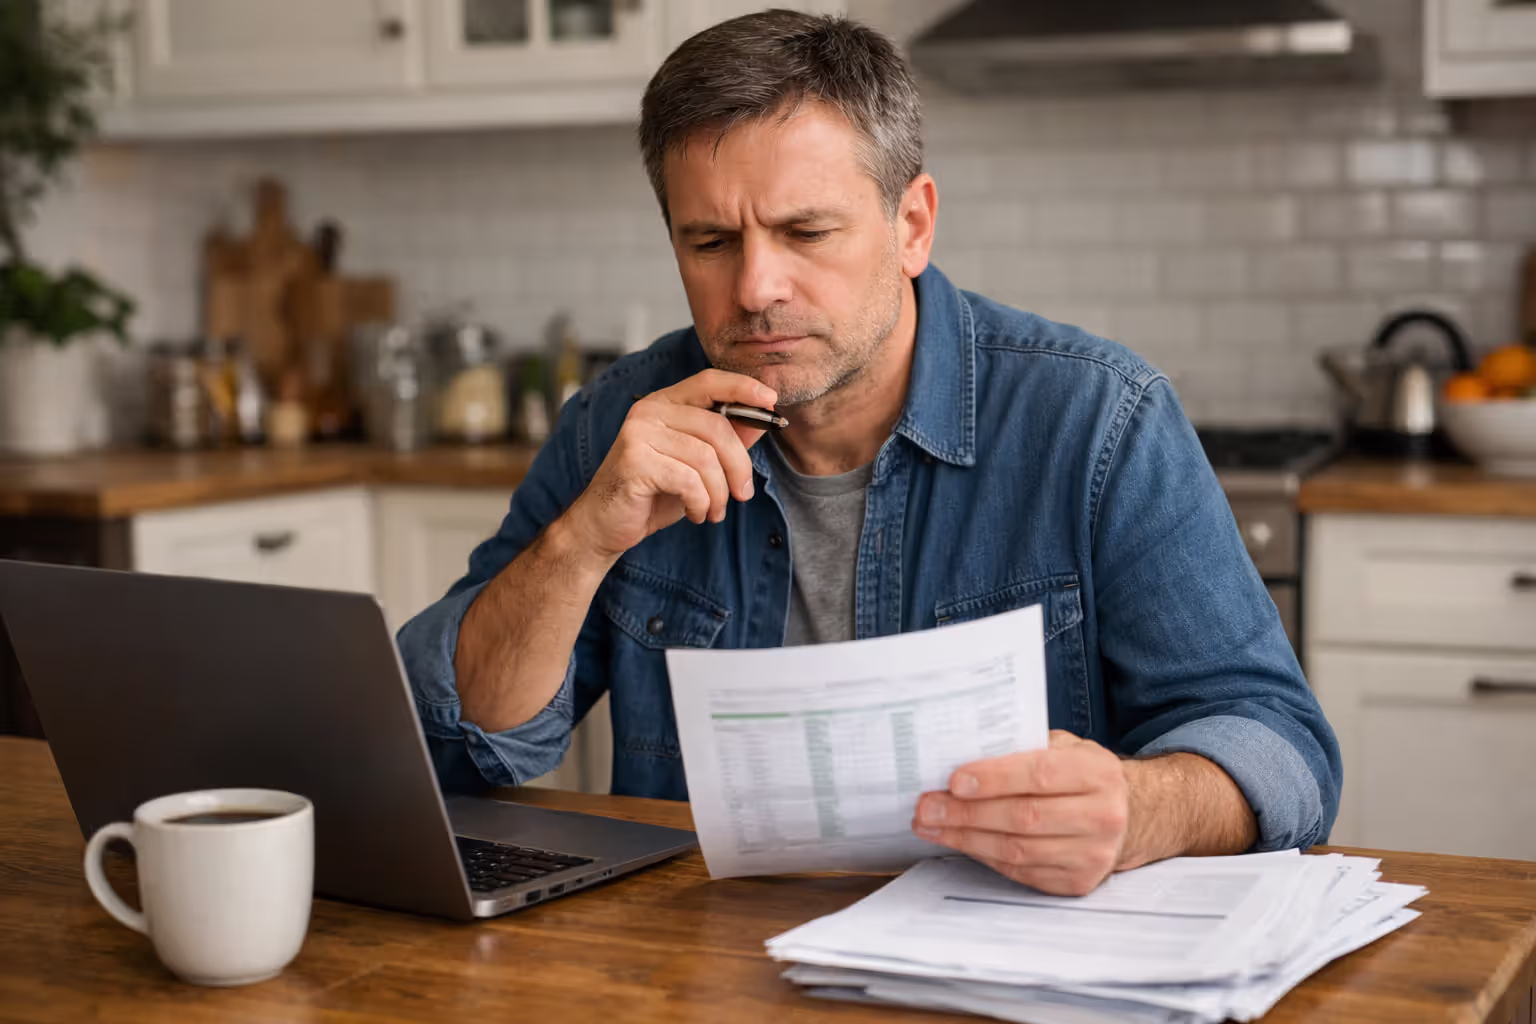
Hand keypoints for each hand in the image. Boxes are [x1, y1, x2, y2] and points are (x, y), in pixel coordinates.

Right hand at [562, 369, 777, 561]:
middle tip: (743, 494)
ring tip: (712, 511)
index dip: (743, 387)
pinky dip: (700, 503)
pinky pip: (689, 480)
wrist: (605, 525)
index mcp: (664, 404)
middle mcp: (649, 411)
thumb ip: (726, 440)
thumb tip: (761, 420)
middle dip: (739, 465)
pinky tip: (694, 514)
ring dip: (718, 493)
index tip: (771, 400)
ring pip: (705, 458)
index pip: (708, 381)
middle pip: (716, 426)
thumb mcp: (697, 466)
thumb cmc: (652, 493)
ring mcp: (638, 434)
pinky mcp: (634, 461)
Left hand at [911, 730, 1130, 895]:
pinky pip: (1020, 871)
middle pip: (1024, 817)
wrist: (1128, 816)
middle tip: (927, 807)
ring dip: (966, 838)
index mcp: (1097, 773)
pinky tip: (959, 842)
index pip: (1040, 775)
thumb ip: (1024, 748)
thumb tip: (964, 755)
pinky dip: (983, 856)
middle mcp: (1102, 816)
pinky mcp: (1077, 882)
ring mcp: (1092, 854)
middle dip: (967, 813)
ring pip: (1017, 850)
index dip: (993, 779)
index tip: (953, 781)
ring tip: (931, 826)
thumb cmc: (1082, 776)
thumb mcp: (1065, 748)